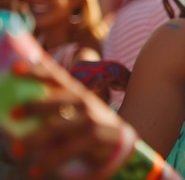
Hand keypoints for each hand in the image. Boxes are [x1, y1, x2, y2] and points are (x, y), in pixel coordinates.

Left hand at [8, 59, 128, 179]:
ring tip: (16, 151)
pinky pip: (66, 150)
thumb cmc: (89, 125)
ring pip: (57, 127)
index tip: (15, 68)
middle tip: (12, 114)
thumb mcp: (75, 111)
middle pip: (57, 101)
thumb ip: (53, 106)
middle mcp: (84, 102)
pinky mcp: (95, 139)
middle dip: (34, 105)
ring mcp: (91, 120)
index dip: (36, 70)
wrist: (119, 142)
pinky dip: (48, 161)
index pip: (56, 77)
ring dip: (34, 139)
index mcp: (76, 92)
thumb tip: (15, 111)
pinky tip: (35, 171)